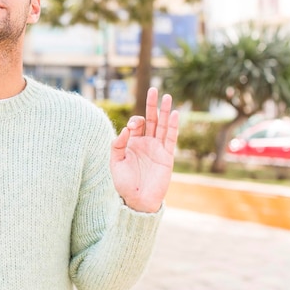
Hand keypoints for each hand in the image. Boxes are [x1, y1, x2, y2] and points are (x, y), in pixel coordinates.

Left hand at [110, 88, 178, 212]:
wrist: (137, 200)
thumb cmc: (124, 183)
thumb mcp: (115, 162)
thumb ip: (117, 144)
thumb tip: (126, 129)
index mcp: (133, 143)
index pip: (136, 124)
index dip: (134, 120)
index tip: (131, 127)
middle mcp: (146, 143)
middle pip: (151, 120)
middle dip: (152, 105)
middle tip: (154, 89)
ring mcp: (157, 149)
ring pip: (162, 126)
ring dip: (165, 111)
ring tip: (167, 96)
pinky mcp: (166, 156)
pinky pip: (170, 138)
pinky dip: (173, 126)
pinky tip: (174, 114)